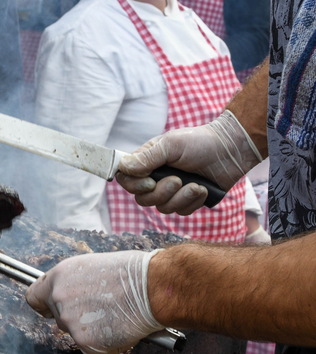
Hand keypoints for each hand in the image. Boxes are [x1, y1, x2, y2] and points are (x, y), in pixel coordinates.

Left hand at [25, 250, 163, 353]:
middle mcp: (59, 300)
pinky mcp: (86, 342)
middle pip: (58, 318)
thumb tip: (69, 295)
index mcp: (59, 278)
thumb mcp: (92, 267)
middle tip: (101, 309)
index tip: (50, 308)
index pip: (34, 298)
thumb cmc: (132, 274)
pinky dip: (103, 344)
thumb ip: (72, 284)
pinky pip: (90, 349)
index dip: (44, 305)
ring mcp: (71, 323)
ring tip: (114, 315)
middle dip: (76, 317)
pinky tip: (117, 328)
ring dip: (91, 330)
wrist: (154, 288)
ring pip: (75, 334)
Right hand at [115, 111, 262, 215]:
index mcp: (147, 162)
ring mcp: (171, 191)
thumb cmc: (201, 142)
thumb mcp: (171, 144)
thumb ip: (147, 157)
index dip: (134, 185)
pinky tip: (203, 189)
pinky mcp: (187, 200)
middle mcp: (156, 178)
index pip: (126, 179)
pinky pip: (181, 211)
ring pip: (162, 208)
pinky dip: (192, 202)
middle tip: (178, 180)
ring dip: (180, 198)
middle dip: (161, 193)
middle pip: (142, 198)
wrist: (232, 150)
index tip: (150, 182)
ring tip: (196, 185)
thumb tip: (123, 166)